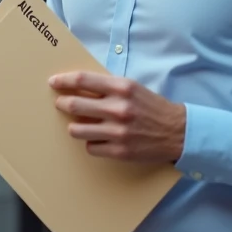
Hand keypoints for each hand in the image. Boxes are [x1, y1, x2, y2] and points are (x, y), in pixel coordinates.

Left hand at [49, 71, 187, 163]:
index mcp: (121, 88)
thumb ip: (107, 87)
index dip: (64, 81)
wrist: (177, 131)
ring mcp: (118, 132)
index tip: (54, 82)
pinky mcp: (119, 151)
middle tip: (60, 103)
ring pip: (77, 129)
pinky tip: (99, 138)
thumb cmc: (152, 107)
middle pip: (74, 105)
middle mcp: (118, 108)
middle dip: (62, 103)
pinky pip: (90, 147)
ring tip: (79, 124)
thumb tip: (78, 87)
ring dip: (74, 126)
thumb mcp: (132, 88)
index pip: (83, 81)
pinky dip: (91, 142)